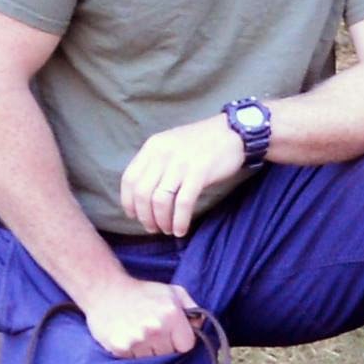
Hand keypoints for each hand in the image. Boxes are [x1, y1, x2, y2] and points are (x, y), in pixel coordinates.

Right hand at [83, 277, 199, 358]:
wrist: (105, 289)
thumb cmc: (142, 291)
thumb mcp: (172, 292)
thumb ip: (192, 308)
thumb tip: (200, 325)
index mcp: (171, 315)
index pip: (186, 345)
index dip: (181, 341)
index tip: (173, 335)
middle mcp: (155, 329)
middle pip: (169, 354)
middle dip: (165, 346)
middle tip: (154, 332)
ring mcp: (136, 340)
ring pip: (152, 360)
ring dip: (149, 351)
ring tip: (141, 335)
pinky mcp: (120, 348)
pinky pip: (135, 361)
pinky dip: (133, 353)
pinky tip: (130, 337)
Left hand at [120, 115, 244, 234]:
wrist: (234, 132)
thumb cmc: (203, 142)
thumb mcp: (171, 145)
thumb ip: (156, 163)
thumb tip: (143, 195)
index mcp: (153, 147)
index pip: (129, 179)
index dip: (128, 202)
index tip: (134, 216)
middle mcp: (163, 154)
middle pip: (142, 193)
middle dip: (145, 216)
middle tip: (153, 228)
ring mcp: (181, 163)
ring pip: (160, 200)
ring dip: (161, 221)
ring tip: (168, 230)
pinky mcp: (199, 172)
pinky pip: (183, 203)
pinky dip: (179, 220)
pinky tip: (181, 229)